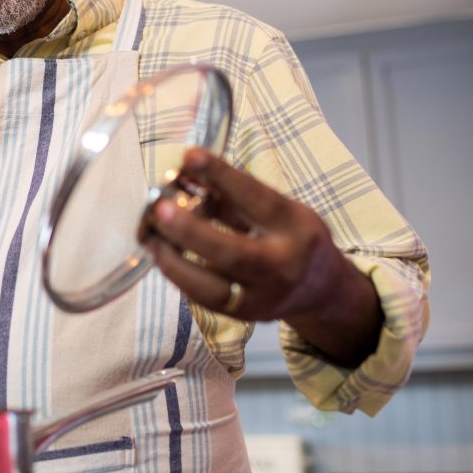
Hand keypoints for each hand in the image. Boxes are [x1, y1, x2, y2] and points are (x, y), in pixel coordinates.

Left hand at [144, 148, 382, 367]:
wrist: (321, 291)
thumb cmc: (293, 238)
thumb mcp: (278, 208)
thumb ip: (235, 195)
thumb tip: (187, 172)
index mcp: (296, 228)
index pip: (256, 198)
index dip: (222, 176)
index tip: (189, 156)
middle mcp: (282, 266)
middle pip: (234, 253)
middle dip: (192, 232)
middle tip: (160, 209)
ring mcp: (262, 298)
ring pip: (212, 288)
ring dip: (174, 262)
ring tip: (151, 238)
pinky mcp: (243, 317)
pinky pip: (204, 300)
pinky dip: (180, 277)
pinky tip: (163, 257)